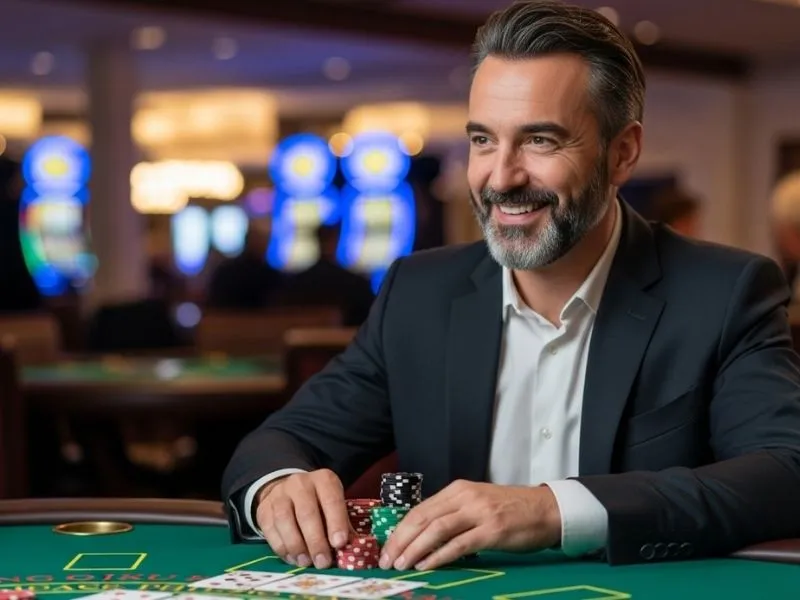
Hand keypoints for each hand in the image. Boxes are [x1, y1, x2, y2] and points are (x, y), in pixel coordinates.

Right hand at [255, 469, 350, 569]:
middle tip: (323, 562)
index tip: (339, 543)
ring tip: (306, 562)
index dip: (336, 522)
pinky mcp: (264, 509)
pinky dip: (281, 547)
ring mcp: (279, 495)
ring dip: (296, 546)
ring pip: (285, 520)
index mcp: (324, 480)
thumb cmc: (319, 503)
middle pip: (306, 512)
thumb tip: (352, 549)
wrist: (288, 491)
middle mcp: (300, 483)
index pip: (331, 499)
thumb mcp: (334, 506)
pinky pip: (270, 529)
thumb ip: (343, 525)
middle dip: (315, 541)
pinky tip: (292, 558)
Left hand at [378, 480, 560, 570]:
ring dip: (415, 549)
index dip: (400, 531)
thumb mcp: (476, 504)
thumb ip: (452, 514)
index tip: (387, 550)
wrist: (546, 509)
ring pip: (437, 530)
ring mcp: (479, 512)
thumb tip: (422, 537)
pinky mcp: (492, 530)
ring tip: (402, 565)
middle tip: (387, 561)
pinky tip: (427, 566)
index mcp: (458, 489)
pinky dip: (440, 556)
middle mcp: (465, 496)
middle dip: (401, 541)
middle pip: (423, 518)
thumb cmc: (510, 510)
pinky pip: (459, 544)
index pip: (420, 509)